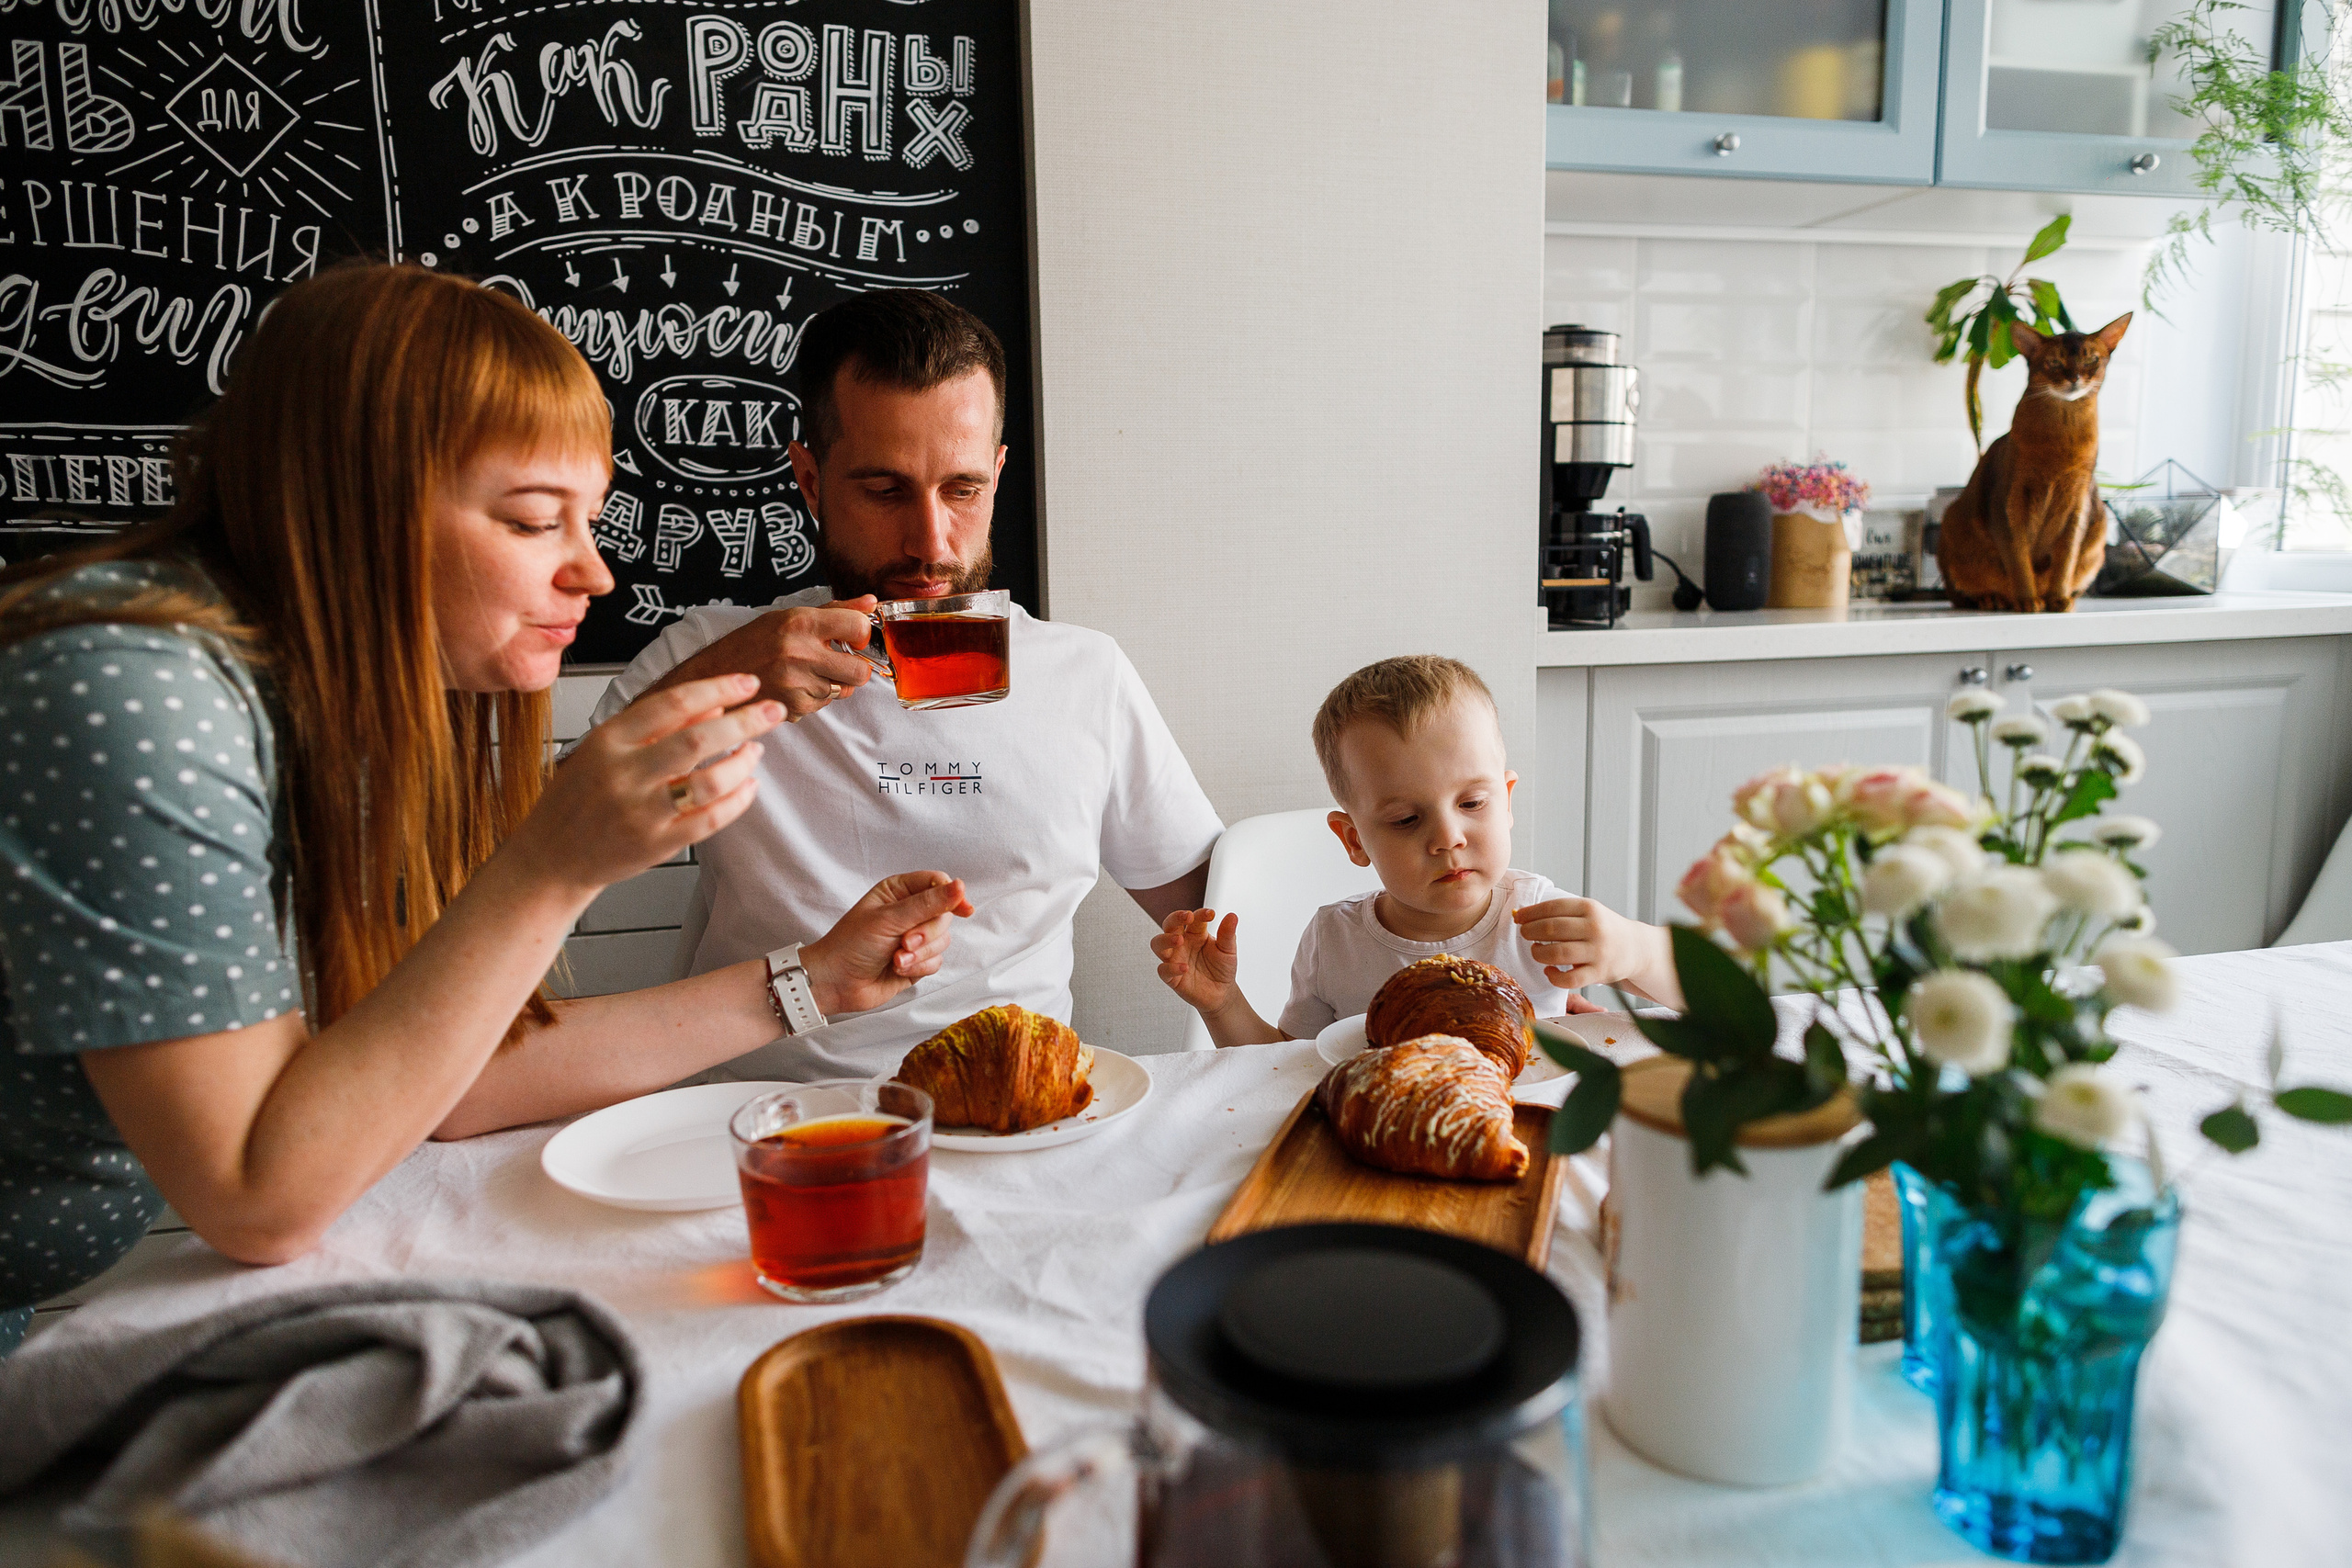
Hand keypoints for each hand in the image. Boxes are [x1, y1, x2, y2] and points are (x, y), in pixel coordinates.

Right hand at [511, 674, 781, 897]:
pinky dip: (738, 800)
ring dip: (743, 763)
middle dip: (746, 721)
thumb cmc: (580, 797)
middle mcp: (624, 774)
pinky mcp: (656, 844)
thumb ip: (659, 725)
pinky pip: (711, 820)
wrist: (552, 857)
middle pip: (698, 739)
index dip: (718, 688)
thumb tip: (714, 702)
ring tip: (756, 751)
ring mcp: (641, 812)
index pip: (673, 703)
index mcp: (609, 740)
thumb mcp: (608, 748)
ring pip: (710, 782)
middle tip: (774, 711)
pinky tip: (748, 786)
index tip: (748, 682)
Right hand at [649, 598, 880, 721]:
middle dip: (856, 668)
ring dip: (831, 684)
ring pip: (842, 690)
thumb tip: (872, 603)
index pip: (858, 627)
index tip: (853, 637)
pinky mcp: (793, 708)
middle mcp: (800, 653)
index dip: (862, 633)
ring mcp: (797, 684)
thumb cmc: (752, 642)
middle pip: (861, 671)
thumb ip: (834, 610)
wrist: (714, 676)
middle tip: (838, 662)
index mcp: (800, 623)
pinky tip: (792, 686)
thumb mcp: (788, 616)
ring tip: (803, 672)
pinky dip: (813, 698)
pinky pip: (822, 706)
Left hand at [801, 871, 974, 1016]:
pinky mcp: (918, 961)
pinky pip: (937, 960)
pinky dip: (919, 967)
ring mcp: (915, 937)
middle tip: (905, 942)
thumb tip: (960, 887)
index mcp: (899, 890)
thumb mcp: (889, 918)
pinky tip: (898, 969)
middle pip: (944, 914)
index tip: (963, 909)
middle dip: (927, 932)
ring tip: (896, 959)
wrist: (836, 982)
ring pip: (943, 940)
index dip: (952, 895)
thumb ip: (928, 904)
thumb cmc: (852, 944)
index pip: (937, 883)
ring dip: (921, 953)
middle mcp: (910, 911)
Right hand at [1151, 908, 1239, 1014]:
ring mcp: (1175, 959)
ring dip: (1165, 939)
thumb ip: (1228, 934)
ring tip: (1179, 940)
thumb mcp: (1228, 950)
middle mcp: (1182, 944)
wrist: (1222, 993)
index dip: (1200, 914)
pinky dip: (1171, 968)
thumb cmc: (1222, 968)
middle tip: (1187, 916)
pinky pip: (1163, 970)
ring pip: (1158, 944)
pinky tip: (1184, 968)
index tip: (1211, 914)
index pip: (1193, 918)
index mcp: (1195, 934)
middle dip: (1175, 918)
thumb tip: (1232, 916)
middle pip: (1169, 925)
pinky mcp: (1172, 977)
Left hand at [1513, 896, 1678, 1006]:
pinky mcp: (1599, 973)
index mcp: (1590, 908)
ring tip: (1536, 951)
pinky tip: (1549, 971)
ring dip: (1538, 953)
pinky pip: (1568, 979)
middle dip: (1530, 932)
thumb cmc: (1604, 929)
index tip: (1518, 918)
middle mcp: (1595, 928)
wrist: (1635, 948)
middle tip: (1525, 934)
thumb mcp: (1588, 912)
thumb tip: (1520, 914)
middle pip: (1551, 929)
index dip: (1530, 913)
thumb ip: (1559, 913)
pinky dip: (1553, 977)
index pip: (1552, 907)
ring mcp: (1598, 951)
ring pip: (1557, 953)